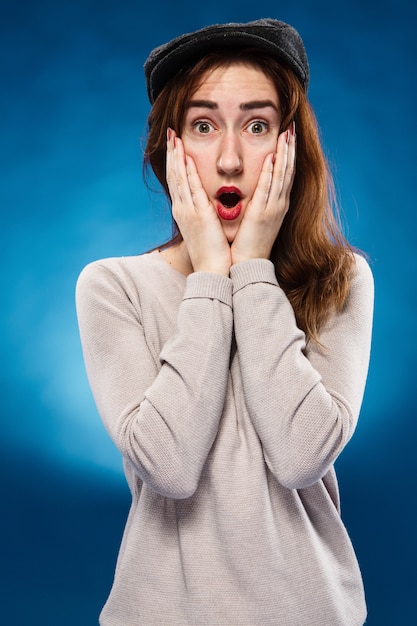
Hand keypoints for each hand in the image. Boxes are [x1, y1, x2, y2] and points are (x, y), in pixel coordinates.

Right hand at [166, 129, 231, 275]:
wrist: (212, 271)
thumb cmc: (212, 253)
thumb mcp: (204, 230)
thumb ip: (203, 215)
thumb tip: (206, 207)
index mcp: (184, 212)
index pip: (177, 182)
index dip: (174, 163)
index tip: (174, 146)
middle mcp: (182, 209)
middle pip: (174, 176)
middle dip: (172, 154)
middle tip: (169, 134)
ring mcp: (188, 211)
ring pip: (179, 178)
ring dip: (176, 156)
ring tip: (174, 137)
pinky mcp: (198, 214)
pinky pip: (191, 188)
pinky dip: (187, 171)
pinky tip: (185, 156)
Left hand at [231, 125, 295, 264]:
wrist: (248, 265)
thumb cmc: (249, 245)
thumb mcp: (257, 221)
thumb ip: (258, 204)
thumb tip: (256, 193)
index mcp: (277, 205)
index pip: (285, 175)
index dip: (288, 155)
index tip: (289, 137)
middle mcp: (279, 205)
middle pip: (288, 171)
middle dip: (290, 149)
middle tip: (292, 128)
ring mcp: (272, 209)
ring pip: (281, 176)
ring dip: (284, 154)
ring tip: (286, 135)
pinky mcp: (261, 214)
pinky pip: (267, 189)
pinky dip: (270, 172)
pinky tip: (271, 157)